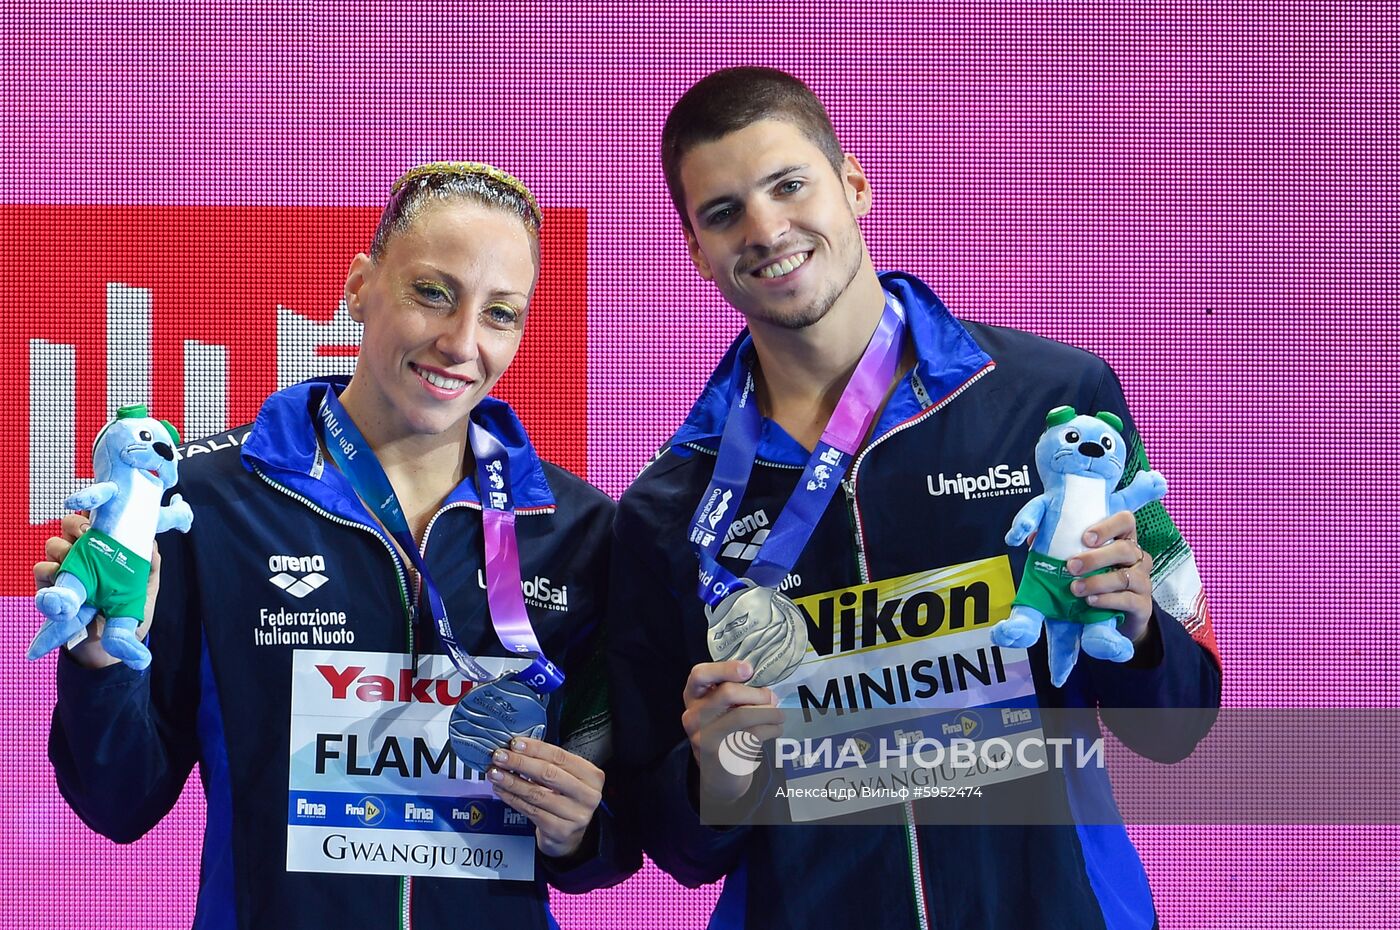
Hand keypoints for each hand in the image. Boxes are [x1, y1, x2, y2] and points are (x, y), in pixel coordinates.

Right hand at [33, 513, 161, 669]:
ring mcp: (64, 570)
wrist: (110, 650)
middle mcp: (83, 556)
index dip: (95, 513)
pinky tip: (64, 578)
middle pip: (70, 525)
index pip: (95, 522)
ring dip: (65, 548)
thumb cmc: (129, 614)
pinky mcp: (49, 589)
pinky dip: (51, 570)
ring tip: (77, 561)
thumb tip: (150, 543)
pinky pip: (41, 569)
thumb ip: (150, 565)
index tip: (102, 516)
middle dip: (77, 525)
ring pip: (54, 543)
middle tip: (89, 536)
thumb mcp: (147, 589)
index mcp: (106, 551)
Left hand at [487, 738, 603, 858]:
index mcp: (592, 776)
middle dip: (520, 763)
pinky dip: (512, 798)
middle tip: (500, 756)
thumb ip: (550, 763)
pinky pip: (530, 810)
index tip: (515, 743)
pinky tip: (501, 790)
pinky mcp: (559, 830)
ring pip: (536, 793)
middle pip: (548, 774)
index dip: (535, 749)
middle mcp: (588, 796)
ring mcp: (575, 815)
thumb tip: (517, 748)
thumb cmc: (567, 799)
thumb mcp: (567, 778)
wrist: (570, 835)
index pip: (560, 756)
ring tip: (495, 773)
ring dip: (512, 781)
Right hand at [682, 661, 783, 804]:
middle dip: (757, 693)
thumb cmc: (725, 733)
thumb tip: (766, 689)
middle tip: (772, 697)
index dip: (725, 668)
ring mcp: (704, 737)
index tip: (748, 669)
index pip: (699, 674)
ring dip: (769, 711)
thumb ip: (735, 694)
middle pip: (727, 692)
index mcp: (693, 697)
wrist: (719, 776)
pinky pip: (753, 734)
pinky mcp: (721, 755)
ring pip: (743, 714)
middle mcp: (693, 715)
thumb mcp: (720, 710)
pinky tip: (776, 728)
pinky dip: (772, 728)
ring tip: (779, 715)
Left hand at [1067, 510, 1154, 642]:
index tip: (1085, 538)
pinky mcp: (1143, 605)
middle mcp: (1137, 558)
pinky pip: (1128, 599)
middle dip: (1095, 557)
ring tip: (1075, 588)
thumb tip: (1032, 537)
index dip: (1107, 526)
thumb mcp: (1083, 561)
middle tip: (1071, 566)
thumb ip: (1061, 546)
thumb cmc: (1097, 581)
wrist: (1118, 618)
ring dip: (1097, 582)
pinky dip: (1107, 600)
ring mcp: (1143, 581)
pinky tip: (1091, 601)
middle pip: (1124, 549)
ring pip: (1125, 576)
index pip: (1126, 521)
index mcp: (1124, 540)